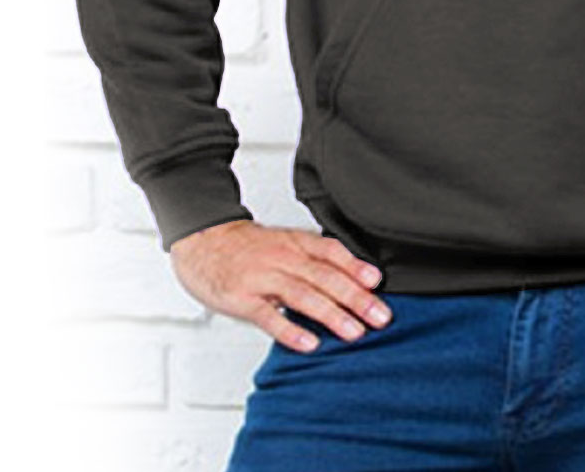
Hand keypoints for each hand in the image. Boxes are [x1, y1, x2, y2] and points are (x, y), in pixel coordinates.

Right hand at [169, 219, 391, 352]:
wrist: (204, 240)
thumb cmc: (249, 247)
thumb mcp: (284, 242)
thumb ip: (313, 258)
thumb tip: (352, 278)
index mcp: (295, 242)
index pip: (331, 252)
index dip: (355, 266)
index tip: (377, 283)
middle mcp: (283, 258)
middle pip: (325, 276)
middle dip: (355, 298)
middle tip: (380, 316)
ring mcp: (263, 278)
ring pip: (303, 295)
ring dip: (331, 314)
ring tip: (354, 332)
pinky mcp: (242, 298)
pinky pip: (268, 316)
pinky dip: (290, 330)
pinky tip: (309, 343)